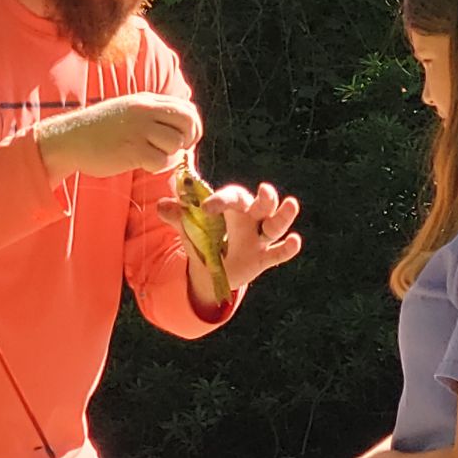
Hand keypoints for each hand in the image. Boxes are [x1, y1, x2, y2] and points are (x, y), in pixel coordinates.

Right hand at [37, 93, 199, 182]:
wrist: (70, 139)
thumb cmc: (99, 130)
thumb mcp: (127, 110)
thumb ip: (151, 114)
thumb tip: (178, 127)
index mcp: (146, 100)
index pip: (186, 108)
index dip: (192, 126)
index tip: (184, 139)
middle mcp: (145, 111)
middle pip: (188, 121)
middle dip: (189, 139)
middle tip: (176, 149)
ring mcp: (139, 129)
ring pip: (176, 142)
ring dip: (169, 154)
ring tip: (151, 156)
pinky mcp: (132, 150)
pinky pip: (160, 160)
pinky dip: (155, 166)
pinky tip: (141, 163)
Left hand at [156, 180, 302, 294]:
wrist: (212, 267)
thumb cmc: (205, 237)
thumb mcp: (190, 227)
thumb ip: (178, 216)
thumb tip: (161, 205)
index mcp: (233, 206)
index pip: (231, 197)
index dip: (221, 200)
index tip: (205, 208)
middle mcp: (250, 218)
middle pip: (263, 204)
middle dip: (266, 197)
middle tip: (264, 190)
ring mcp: (259, 238)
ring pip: (276, 225)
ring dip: (284, 215)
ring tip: (291, 204)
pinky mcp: (263, 258)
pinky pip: (279, 252)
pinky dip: (289, 248)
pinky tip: (295, 241)